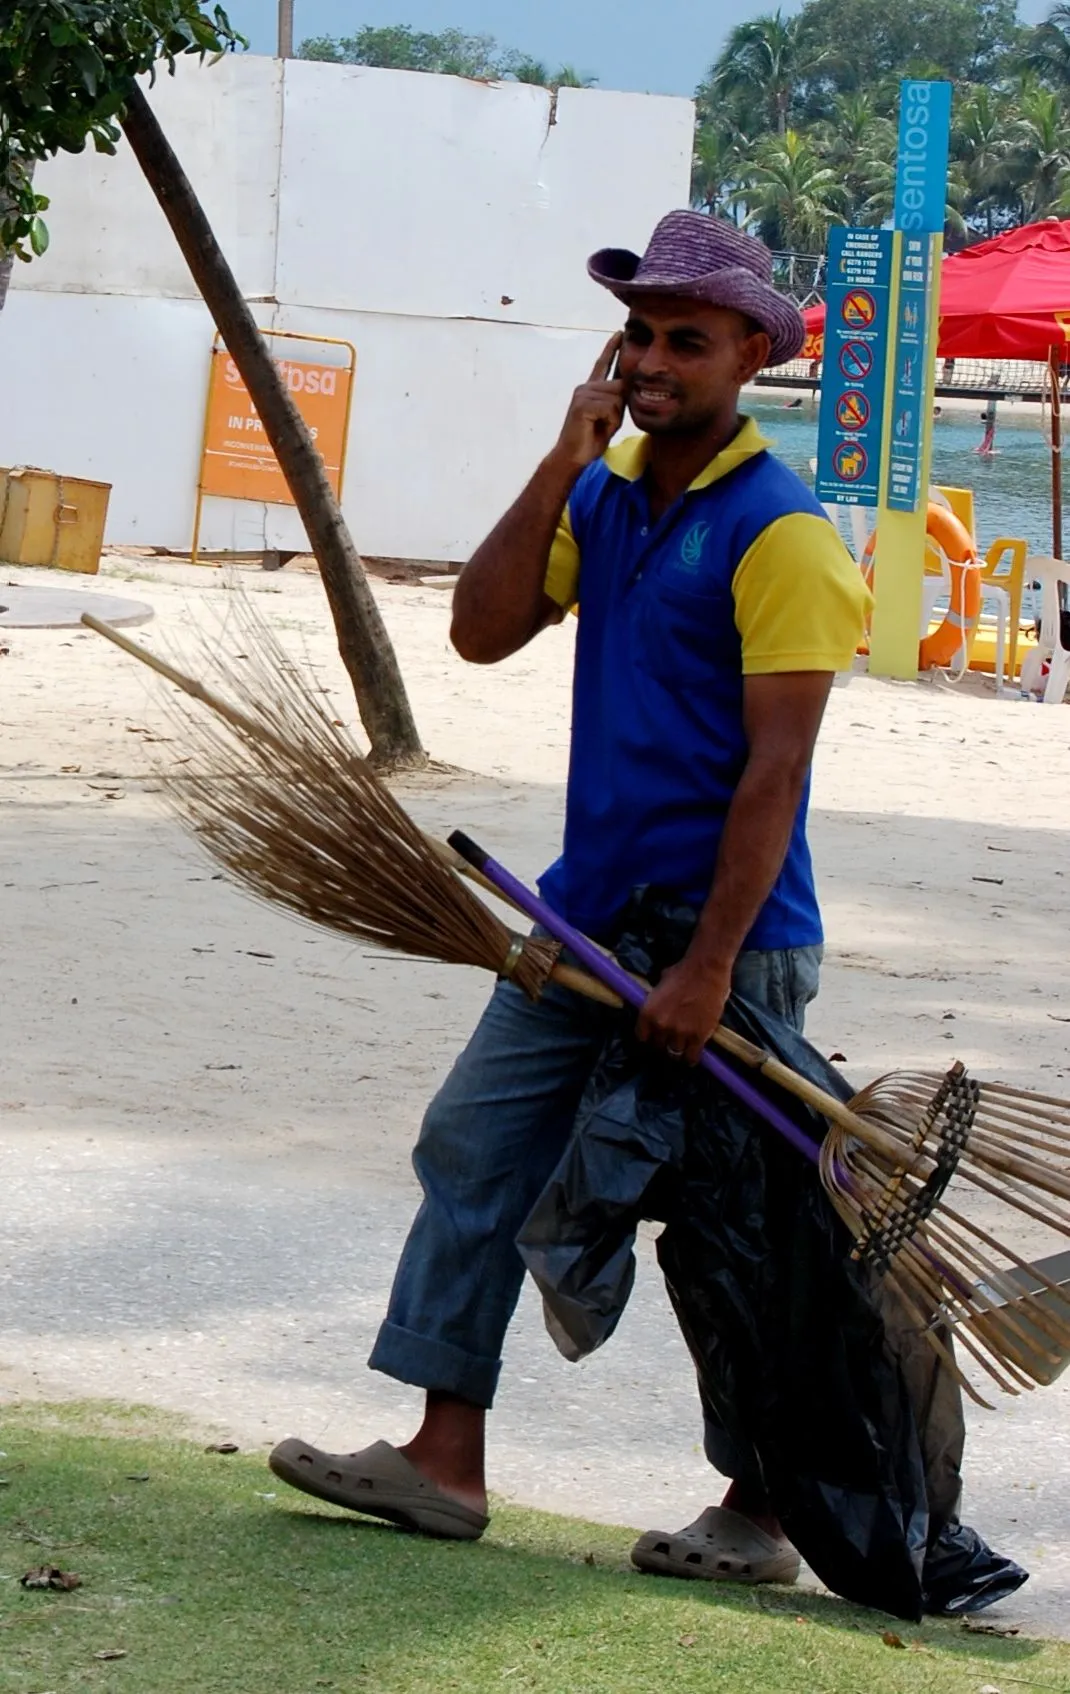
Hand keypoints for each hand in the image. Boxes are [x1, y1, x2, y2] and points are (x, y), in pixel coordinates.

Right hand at [553, 333, 623, 470]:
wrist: (573, 456)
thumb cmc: (591, 439)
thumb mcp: (610, 417)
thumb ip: (617, 400)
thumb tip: (627, 387)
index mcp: (591, 389)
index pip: (603, 364)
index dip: (612, 348)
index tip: (620, 333)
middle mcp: (585, 387)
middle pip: (620, 386)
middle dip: (619, 409)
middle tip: (604, 424)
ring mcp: (583, 394)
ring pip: (617, 398)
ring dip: (614, 418)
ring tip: (599, 427)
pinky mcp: (582, 404)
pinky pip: (610, 408)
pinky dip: (610, 422)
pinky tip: (596, 428)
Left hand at [635, 955, 732, 1067]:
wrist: (706, 970)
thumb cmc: (683, 971)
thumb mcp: (660, 985)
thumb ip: (657, 1001)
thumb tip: (659, 1007)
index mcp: (647, 1012)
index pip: (642, 1036)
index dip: (649, 1037)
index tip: (655, 1036)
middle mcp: (660, 1025)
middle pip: (658, 1046)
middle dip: (664, 1043)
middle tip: (672, 1039)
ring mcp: (680, 1033)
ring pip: (674, 1053)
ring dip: (678, 1051)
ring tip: (683, 1048)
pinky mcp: (698, 1037)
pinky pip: (691, 1057)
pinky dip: (692, 1058)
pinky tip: (692, 1057)